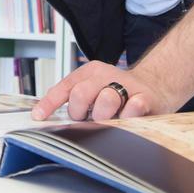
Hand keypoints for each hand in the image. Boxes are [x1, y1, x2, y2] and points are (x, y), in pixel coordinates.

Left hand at [30, 61, 178, 121]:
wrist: (155, 87)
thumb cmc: (118, 94)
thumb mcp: (93, 90)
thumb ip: (72, 99)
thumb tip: (43, 113)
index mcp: (90, 73)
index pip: (65, 87)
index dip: (49, 103)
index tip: (38, 117)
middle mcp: (106, 75)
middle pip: (81, 94)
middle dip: (80, 113)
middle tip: (88, 119)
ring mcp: (126, 85)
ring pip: (106, 100)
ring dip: (104, 117)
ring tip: (110, 119)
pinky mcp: (145, 97)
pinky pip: (132, 108)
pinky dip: (127, 117)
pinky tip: (127, 118)